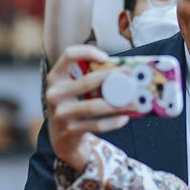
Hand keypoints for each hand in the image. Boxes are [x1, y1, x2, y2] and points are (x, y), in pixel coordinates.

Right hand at [45, 45, 133, 170]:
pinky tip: (124, 117)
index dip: (88, 52)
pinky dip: (114, 121)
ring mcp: (61, 114)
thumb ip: (91, 78)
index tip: (106, 57)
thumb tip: (124, 71)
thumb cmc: (73, 105)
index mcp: (56, 77)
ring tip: (135, 102)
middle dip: (112, 78)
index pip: (68, 55)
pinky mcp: (70, 131)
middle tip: (130, 76)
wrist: (61, 137)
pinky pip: (97, 125)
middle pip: (87, 82)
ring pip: (94, 106)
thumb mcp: (72, 89)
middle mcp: (54, 94)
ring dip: (118, 103)